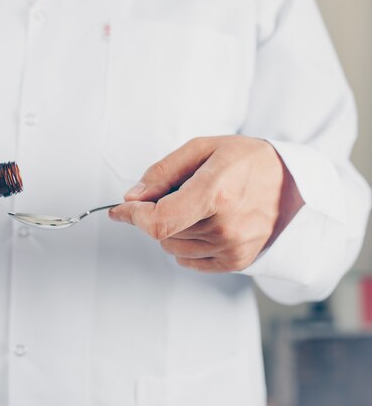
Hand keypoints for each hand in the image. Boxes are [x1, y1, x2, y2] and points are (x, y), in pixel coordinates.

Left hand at [109, 136, 303, 271]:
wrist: (292, 183)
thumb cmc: (246, 160)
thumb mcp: (203, 148)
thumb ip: (162, 172)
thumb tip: (132, 197)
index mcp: (215, 194)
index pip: (159, 221)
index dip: (133, 217)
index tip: (119, 210)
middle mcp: (225, 227)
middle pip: (162, 234)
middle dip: (156, 214)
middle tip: (178, 192)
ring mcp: (233, 248)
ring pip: (172, 247)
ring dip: (173, 228)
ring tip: (199, 205)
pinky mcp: (237, 261)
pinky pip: (189, 260)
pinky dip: (186, 243)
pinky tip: (204, 223)